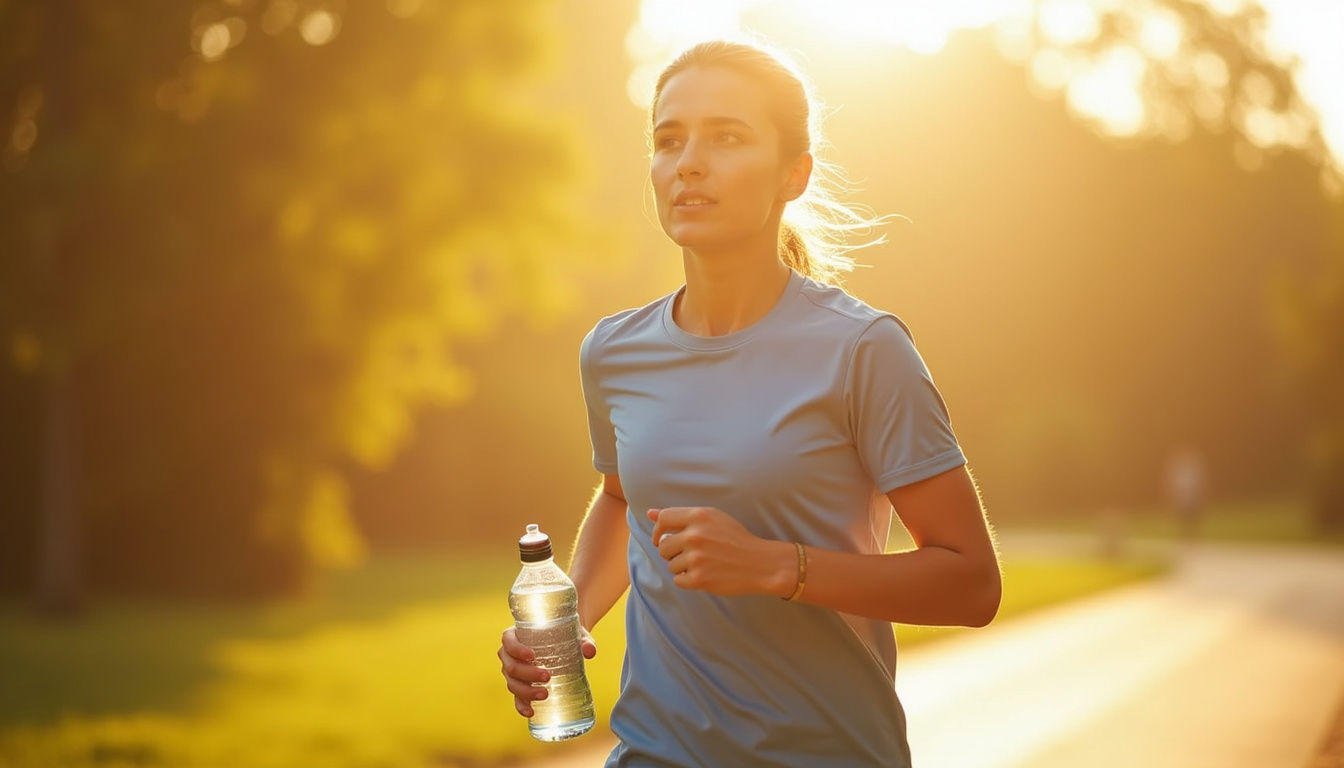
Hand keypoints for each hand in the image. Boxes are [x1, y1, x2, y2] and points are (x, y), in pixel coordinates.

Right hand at [499, 625, 596, 717]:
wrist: (563, 641)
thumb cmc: (564, 633)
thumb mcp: (573, 633)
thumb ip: (583, 640)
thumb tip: (590, 651)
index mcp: (514, 635)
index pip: (508, 641)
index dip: (517, 650)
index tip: (532, 655)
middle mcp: (509, 654)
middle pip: (511, 667)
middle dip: (528, 674)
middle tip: (547, 677)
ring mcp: (512, 672)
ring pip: (512, 683)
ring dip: (526, 691)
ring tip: (545, 694)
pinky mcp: (520, 686)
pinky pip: (516, 698)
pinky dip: (521, 706)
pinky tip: (531, 712)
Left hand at [648, 507, 792, 596]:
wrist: (759, 563)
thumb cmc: (735, 539)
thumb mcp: (712, 518)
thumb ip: (680, 516)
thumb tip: (650, 513)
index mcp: (698, 516)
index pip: (663, 519)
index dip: (659, 530)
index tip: (663, 538)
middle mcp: (694, 535)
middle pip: (664, 546)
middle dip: (673, 552)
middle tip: (693, 554)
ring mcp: (696, 558)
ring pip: (671, 565)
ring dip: (683, 567)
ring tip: (704, 564)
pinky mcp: (699, 579)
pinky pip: (678, 580)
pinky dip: (688, 580)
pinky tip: (705, 574)